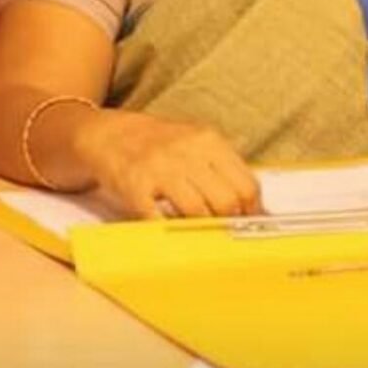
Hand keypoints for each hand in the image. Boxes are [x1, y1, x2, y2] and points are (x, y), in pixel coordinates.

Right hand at [72, 110, 260, 218]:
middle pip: (226, 201)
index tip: (250, 224)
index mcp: (209, 141)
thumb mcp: (197, 143)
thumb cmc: (162, 145)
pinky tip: (172, 232)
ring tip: (199, 233)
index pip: (246, 185)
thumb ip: (224, 169)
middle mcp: (187, 152)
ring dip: (202, 230)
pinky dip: (169, 232)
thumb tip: (256, 208)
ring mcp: (161, 169)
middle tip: (224, 232)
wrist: (112, 135)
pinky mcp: (135, 186)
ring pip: (198, 212)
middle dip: (229, 223)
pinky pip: (159, 219)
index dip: (252, 211)